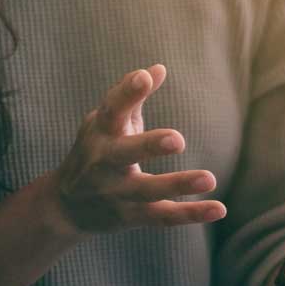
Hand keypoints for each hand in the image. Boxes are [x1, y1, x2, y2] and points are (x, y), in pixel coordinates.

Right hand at [50, 64, 226, 234]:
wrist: (65, 208)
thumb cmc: (95, 152)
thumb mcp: (104, 124)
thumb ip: (130, 97)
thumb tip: (159, 68)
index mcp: (100, 133)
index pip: (112, 110)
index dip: (127, 93)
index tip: (145, 77)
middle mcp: (104, 163)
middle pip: (124, 154)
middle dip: (148, 146)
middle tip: (177, 139)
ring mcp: (116, 193)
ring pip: (148, 190)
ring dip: (178, 184)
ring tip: (210, 179)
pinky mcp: (131, 217)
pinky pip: (163, 216)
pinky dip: (191, 214)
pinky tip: (219, 209)